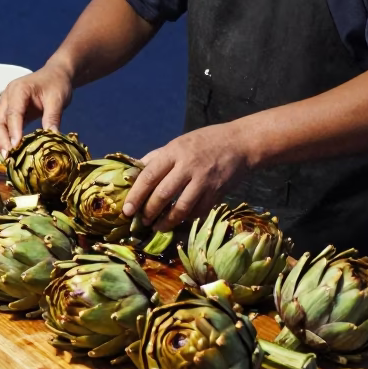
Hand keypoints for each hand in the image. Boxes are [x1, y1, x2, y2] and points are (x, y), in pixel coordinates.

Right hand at [0, 63, 74, 155]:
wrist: (56, 74)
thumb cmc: (56, 83)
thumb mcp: (58, 99)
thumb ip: (53, 117)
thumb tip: (52, 138)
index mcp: (18, 90)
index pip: (13, 113)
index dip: (13, 131)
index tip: (15, 147)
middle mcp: (8, 97)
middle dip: (1, 140)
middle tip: (9, 158)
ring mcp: (7, 104)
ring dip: (2, 142)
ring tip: (10, 159)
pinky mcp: (10, 112)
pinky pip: (5, 127)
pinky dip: (7, 140)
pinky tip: (14, 153)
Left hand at [122, 124, 248, 229]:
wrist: (240, 143)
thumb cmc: (204, 142)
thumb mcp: (178, 143)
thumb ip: (156, 158)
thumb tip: (133, 173)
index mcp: (174, 151)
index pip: (149, 175)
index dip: (136, 195)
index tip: (127, 210)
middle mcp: (188, 166)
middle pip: (163, 193)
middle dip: (149, 211)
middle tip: (142, 221)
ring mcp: (204, 180)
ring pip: (181, 207)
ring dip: (167, 221)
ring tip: (158, 227)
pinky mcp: (217, 192)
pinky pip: (199, 211)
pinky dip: (187, 219)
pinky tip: (180, 222)